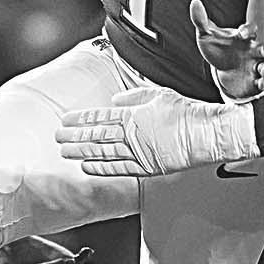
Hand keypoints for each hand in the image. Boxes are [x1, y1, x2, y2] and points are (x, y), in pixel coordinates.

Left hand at [56, 87, 259, 178]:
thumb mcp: (158, 94)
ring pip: (103, 153)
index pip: (100, 117)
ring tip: (66, 152)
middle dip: (75, 136)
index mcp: (133, 115)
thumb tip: (117, 100)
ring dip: (82, 152)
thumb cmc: (187, 114)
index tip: (67, 120)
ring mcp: (138, 153)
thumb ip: (134, 97)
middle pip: (96, 135)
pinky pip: (118, 169)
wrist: (205, 134)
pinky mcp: (146, 168)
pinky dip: (101, 168)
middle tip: (58, 137)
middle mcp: (132, 135)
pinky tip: (88, 167)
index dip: (81, 119)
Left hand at [190, 0, 263, 98]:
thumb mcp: (206, 36)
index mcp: (243, 38)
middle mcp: (253, 51)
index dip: (247, 30)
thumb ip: (201, 21)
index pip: (249, 30)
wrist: (221, 71)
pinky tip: (262, 84)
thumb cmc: (217, 49)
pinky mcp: (255, 82)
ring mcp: (255, 67)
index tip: (242, 34)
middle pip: (263, 49)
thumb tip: (194, 2)